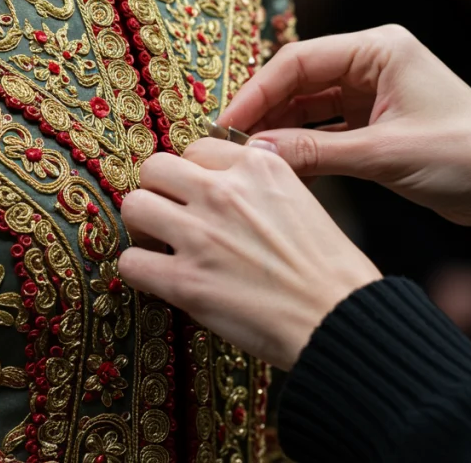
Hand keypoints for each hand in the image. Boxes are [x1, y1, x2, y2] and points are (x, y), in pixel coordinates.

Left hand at [118, 138, 381, 369]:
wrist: (340, 320)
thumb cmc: (331, 272)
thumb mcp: (304, 201)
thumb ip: (264, 181)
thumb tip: (238, 168)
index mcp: (259, 168)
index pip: (198, 149)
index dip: (194, 176)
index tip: (197, 196)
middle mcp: (224, 192)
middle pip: (155, 168)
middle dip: (159, 192)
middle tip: (170, 217)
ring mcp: (200, 235)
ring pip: (133, 206)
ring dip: (143, 227)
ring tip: (160, 245)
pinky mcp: (185, 281)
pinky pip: (130, 261)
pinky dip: (139, 271)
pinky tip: (159, 279)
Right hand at [220, 24, 470, 258]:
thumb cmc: (466, 156)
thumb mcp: (383, 154)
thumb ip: (313, 152)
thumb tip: (254, 156)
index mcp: (379, 48)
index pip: (299, 61)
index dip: (256, 91)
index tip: (226, 122)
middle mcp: (373, 62)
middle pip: (298, 81)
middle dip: (263, 111)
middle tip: (226, 144)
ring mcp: (373, 93)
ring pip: (308, 107)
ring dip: (279, 131)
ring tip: (244, 157)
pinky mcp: (376, 124)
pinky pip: (324, 130)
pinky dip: (301, 147)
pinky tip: (277, 167)